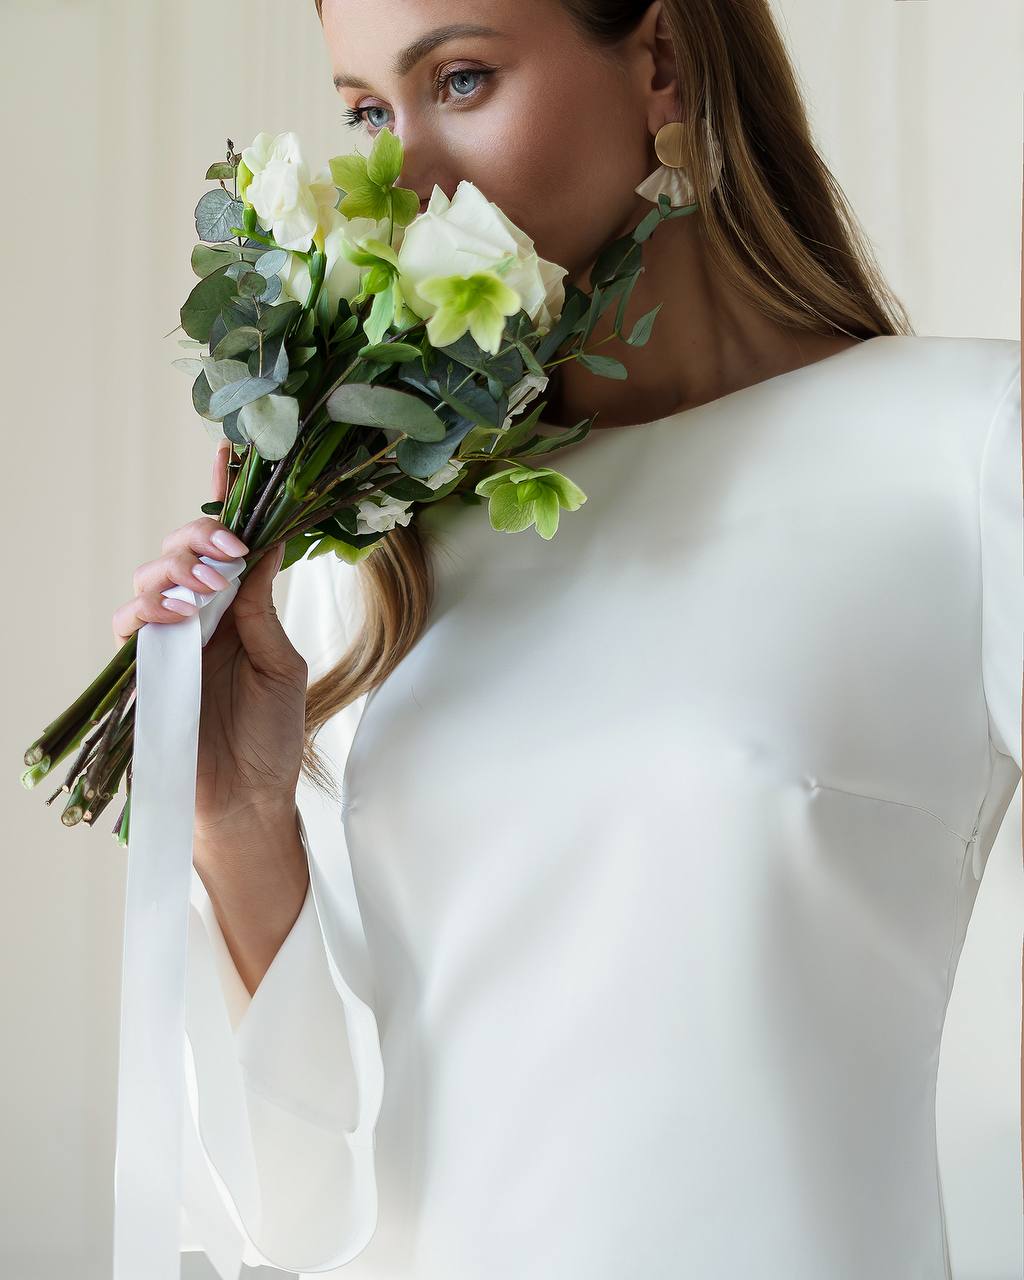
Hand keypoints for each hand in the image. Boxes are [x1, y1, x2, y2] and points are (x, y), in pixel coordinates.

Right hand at [110, 442, 306, 835]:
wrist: (249, 798)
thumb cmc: (274, 735)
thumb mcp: (281, 664)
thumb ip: (263, 608)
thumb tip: (265, 544)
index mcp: (240, 609)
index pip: (228, 545)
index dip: (225, 500)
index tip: (231, 455)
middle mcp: (202, 615)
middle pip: (182, 549)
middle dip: (201, 537)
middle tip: (228, 554)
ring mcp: (171, 640)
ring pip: (152, 576)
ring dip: (176, 570)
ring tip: (206, 590)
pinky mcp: (146, 669)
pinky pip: (131, 625)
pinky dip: (148, 610)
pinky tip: (177, 617)